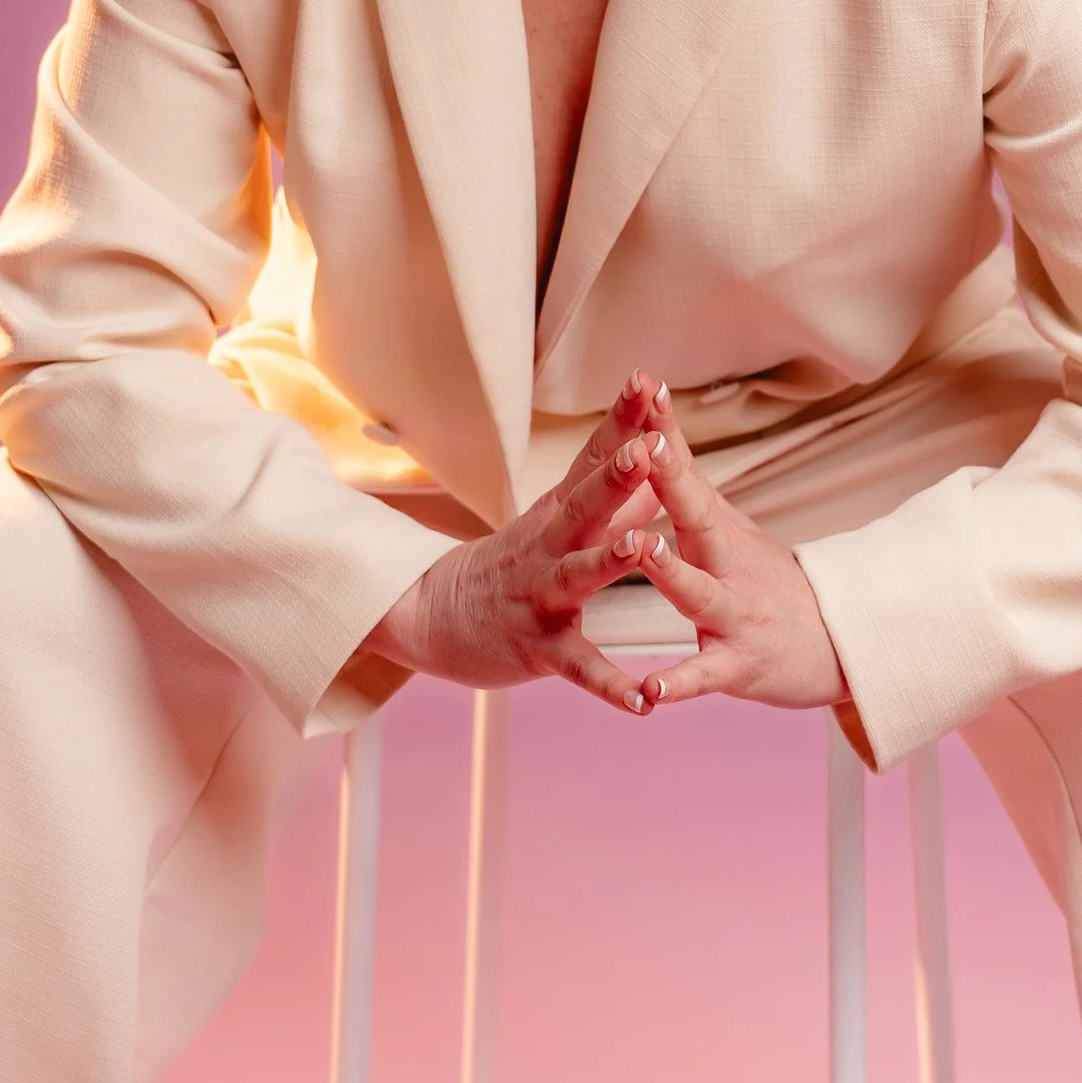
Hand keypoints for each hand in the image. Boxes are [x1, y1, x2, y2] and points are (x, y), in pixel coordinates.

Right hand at [362, 375, 675, 712]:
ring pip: (578, 574)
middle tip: (650, 443)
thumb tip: (652, 445)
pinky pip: (578, 668)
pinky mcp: (538, 648)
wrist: (430, 616)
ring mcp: (541, 596)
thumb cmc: (509, 565)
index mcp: (558, 515)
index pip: (591, 459)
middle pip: (584, 503)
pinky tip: (643, 701)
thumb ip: (606, 489)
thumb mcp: (553, 519)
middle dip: (618, 474)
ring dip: (611, 559)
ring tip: (644, 546)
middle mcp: (548, 547)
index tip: (646, 381)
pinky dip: (610, 685)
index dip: (620, 422)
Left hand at [626, 384, 850, 713]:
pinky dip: (679, 683)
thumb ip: (689, 485)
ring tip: (643, 550)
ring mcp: (735, 615)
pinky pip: (704, 676)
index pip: (687, 471)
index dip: (665, 430)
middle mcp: (729, 566)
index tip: (644, 384)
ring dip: (671, 572)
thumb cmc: (767, 583)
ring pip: (699, 593)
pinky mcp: (739, 666)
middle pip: (697, 518)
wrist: (839, 647)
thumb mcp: (730, 528)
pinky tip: (650, 691)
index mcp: (718, 532)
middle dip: (670, 482)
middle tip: (645, 445)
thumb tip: (654, 425)